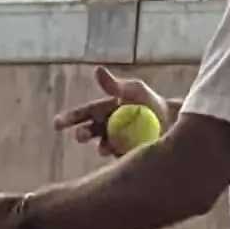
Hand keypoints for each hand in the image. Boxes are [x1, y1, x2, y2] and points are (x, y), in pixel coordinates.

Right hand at [55, 65, 172, 156]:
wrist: (172, 119)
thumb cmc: (151, 101)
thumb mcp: (134, 89)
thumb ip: (114, 85)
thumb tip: (97, 70)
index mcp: (103, 111)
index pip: (83, 115)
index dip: (68, 119)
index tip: (57, 124)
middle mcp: (106, 128)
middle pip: (88, 132)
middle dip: (82, 134)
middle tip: (80, 135)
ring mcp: (116, 143)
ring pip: (102, 147)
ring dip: (100, 147)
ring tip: (103, 147)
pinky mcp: (127, 156)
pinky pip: (119, 158)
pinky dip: (118, 157)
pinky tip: (122, 155)